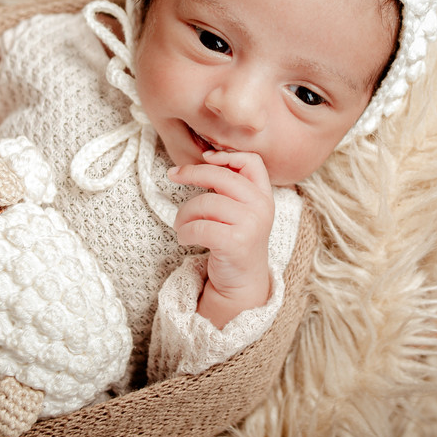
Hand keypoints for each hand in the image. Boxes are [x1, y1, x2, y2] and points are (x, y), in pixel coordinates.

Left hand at [168, 150, 273, 328]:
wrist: (242, 282)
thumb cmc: (235, 240)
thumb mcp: (241, 210)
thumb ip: (231, 187)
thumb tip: (204, 159)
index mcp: (264, 195)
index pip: (252, 161)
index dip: (227, 155)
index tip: (205, 158)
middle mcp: (262, 207)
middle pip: (221, 176)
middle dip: (191, 173)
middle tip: (173, 175)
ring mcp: (251, 225)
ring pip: (205, 203)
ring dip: (184, 213)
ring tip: (181, 224)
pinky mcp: (236, 243)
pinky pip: (199, 227)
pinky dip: (185, 232)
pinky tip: (185, 238)